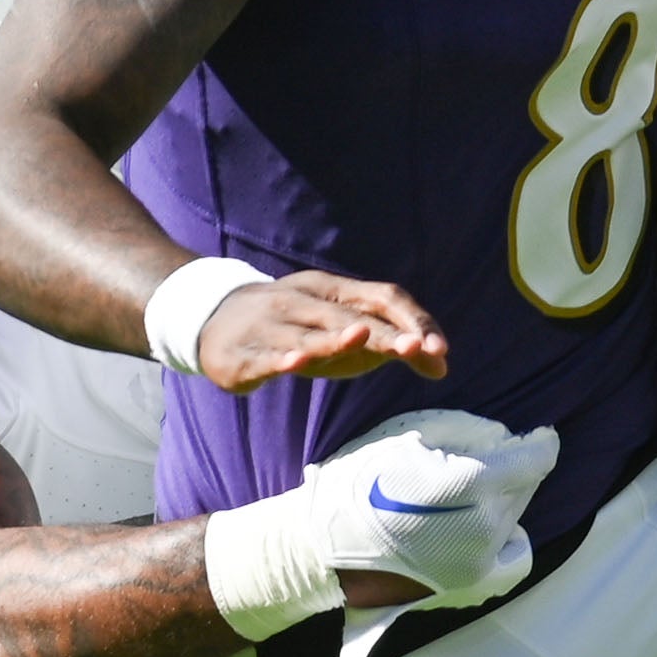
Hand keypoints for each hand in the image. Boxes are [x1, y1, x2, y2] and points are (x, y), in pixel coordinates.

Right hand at [195, 271, 450, 390]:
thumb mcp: (342, 335)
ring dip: (331, 338)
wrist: (214, 320)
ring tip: (357, 340)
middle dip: (382, 334)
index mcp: (332, 291)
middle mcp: (301, 301)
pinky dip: (278, 359)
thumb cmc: (296, 330)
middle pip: (347, 316)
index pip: (381, 298)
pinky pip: (262, 356)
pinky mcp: (240, 354)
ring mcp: (268, 325)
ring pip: (303, 333)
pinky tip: (293, 363)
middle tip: (414, 349)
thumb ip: (390, 346)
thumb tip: (442, 366)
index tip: (439, 348)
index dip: (411, 320)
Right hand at [306, 408, 555, 612]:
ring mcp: (482, 559)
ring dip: (503, 497)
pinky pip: (511, 551)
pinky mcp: (472, 581)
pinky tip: (482, 523)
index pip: (534, 459)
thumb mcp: (408, 435)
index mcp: (471, 483)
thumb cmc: (359, 483)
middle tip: (481, 458)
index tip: (542, 434)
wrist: (325, 549)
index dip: (542, 442)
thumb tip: (505, 438)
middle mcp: (486, 525)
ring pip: (516, 513)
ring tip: (465, 490)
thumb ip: (467, 429)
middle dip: (512, 468)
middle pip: (525, 485)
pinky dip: (505, 533)